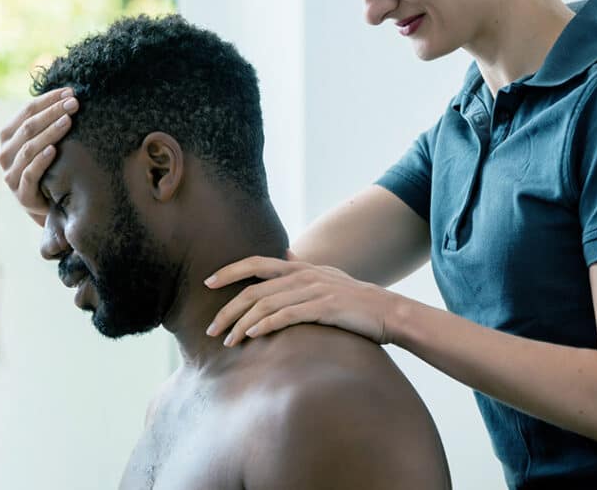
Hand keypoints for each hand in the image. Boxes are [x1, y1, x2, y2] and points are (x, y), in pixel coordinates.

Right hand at [0, 87, 78, 225]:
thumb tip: (71, 94)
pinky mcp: (21, 192)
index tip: (70, 92)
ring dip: (50, 132)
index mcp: (8, 136)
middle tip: (74, 104)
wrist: (48, 203)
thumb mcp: (45, 142)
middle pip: (28, 127)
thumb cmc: (49, 166)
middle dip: (53, 112)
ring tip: (68, 121)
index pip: (27, 111)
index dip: (48, 99)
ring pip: (29, 148)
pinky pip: (29, 173)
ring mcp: (11, 173)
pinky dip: (41, 160)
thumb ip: (49, 122)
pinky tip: (54, 150)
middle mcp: (5, 153)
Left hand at [204, 252, 399, 346]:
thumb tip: (284, 255)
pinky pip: (287, 316)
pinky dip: (266, 325)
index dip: (231, 271)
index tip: (208, 283)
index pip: (257, 263)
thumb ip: (302, 268)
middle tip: (210, 328)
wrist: (388, 312)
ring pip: (266, 304)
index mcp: (301, 267)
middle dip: (228, 309)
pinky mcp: (324, 308)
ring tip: (228, 341)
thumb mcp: (327, 276)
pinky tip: (253, 335)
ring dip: (242, 324)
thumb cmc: (355, 299)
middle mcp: (304, 275)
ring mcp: (314, 290)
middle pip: (255, 288)